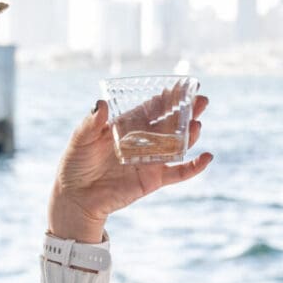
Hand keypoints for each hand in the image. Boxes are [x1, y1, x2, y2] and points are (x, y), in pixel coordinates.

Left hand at [46, 91, 212, 242]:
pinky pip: (178, 173)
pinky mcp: (152, 180)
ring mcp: (150, 160)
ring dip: (190, 136)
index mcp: (128, 126)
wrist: (75, 197)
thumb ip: (91, 123)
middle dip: (187, 112)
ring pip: (176, 146)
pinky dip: (193, 167)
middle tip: (202, 100)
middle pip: (170, 124)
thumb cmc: (75, 164)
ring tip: (197, 126)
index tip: (183, 86)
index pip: (152, 108)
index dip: (168, 98)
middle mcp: (143, 141)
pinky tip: (207, 158)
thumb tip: (101, 104)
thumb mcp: (80, 140)